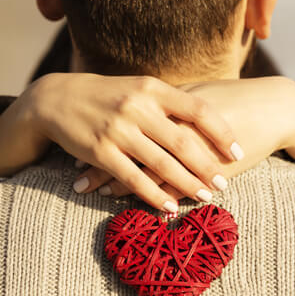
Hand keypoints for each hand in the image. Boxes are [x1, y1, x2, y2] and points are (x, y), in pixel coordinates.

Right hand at [0, 73, 242, 211]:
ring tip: (206, 197)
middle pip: (182, 140)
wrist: (56, 98)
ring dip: (186, 183)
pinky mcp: (100, 151)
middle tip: (226, 182)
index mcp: (152, 88)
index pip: (197, 110)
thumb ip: (168, 101)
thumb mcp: (138, 88)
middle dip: (207, 164)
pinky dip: (154, 195)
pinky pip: (133, 178)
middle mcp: (137, 107)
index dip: (221, 132)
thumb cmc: (106, 95)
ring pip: (161, 162)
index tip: (238, 151)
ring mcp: (118, 130)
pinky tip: (170, 207)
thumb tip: (208, 116)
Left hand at [78, 76, 294, 197]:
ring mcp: (187, 145)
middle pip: (126, 144)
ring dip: (115, 182)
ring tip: (91, 193)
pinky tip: (131, 205)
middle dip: (98, 161)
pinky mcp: (204, 164)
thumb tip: (151, 106)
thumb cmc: (237, 101)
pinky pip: (171, 182)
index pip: (126, 121)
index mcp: (168, 102)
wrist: (274, 108)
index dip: (101, 134)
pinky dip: (151, 194)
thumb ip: (173, 104)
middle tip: (74, 174)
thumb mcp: (199, 97)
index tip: (77, 145)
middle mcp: (172, 122)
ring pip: (143, 166)